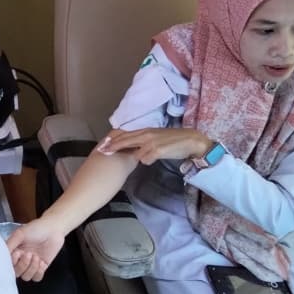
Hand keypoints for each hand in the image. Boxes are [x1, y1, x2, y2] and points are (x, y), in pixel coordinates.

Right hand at [6, 217, 66, 281]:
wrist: (53, 229)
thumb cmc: (36, 228)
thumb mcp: (20, 234)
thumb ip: (9, 244)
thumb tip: (2, 255)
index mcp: (14, 251)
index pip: (8, 264)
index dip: (12, 262)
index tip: (18, 253)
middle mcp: (21, 259)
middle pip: (17, 273)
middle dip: (23, 265)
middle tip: (29, 254)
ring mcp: (31, 264)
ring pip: (26, 277)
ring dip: (31, 268)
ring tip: (37, 257)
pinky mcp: (41, 268)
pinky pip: (37, 278)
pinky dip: (39, 272)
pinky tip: (42, 262)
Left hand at [96, 127, 210, 164]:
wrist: (192, 141)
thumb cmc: (174, 142)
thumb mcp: (156, 140)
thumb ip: (144, 144)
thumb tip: (135, 153)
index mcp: (146, 131)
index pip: (125, 135)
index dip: (113, 140)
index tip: (103, 144)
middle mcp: (147, 135)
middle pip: (125, 140)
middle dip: (113, 146)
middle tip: (102, 151)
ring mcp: (152, 142)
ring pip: (135, 150)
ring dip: (130, 156)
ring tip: (121, 159)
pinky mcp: (158, 150)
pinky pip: (146, 158)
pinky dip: (146, 160)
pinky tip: (149, 161)